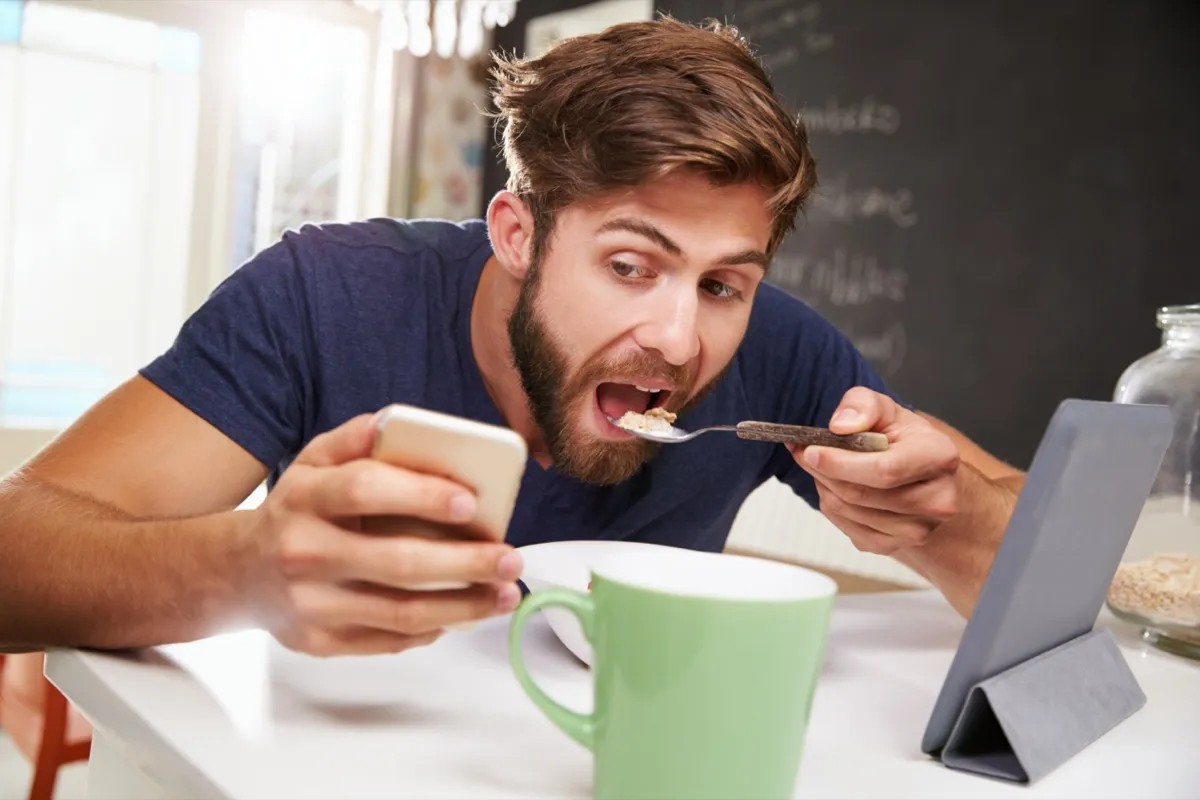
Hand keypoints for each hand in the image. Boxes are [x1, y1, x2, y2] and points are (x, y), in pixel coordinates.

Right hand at [247, 411, 522, 656]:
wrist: (238, 573)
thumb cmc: (298, 509)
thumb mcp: (315, 461)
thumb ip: (358, 438)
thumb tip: (403, 422)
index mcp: (305, 496)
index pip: (365, 490)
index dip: (421, 495)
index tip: (472, 502)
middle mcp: (303, 551)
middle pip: (395, 562)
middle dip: (465, 563)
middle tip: (511, 558)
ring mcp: (310, 604)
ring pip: (400, 612)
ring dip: (464, 606)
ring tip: (506, 594)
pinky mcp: (320, 642)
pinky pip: (389, 640)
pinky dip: (434, 628)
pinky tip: (465, 614)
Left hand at [792, 387, 960, 555]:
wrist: (924, 477)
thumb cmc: (904, 441)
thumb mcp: (886, 410)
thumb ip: (862, 406)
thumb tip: (841, 426)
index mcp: (939, 458)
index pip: (884, 470)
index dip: (840, 463)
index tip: (811, 450)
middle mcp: (937, 500)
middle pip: (860, 493)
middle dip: (824, 472)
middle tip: (804, 452)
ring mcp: (917, 530)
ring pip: (848, 511)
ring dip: (825, 487)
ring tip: (825, 467)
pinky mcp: (894, 546)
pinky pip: (847, 527)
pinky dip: (832, 505)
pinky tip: (836, 487)